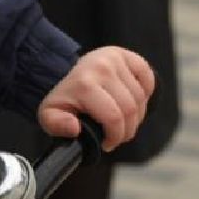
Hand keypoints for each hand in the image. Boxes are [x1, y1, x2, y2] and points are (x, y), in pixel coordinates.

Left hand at [38, 47, 154, 151]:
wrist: (63, 73)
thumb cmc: (63, 100)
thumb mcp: (50, 116)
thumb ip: (57, 125)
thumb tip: (74, 128)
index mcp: (84, 84)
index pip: (114, 118)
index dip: (115, 136)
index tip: (107, 143)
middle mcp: (102, 67)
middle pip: (130, 109)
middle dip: (127, 130)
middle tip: (117, 135)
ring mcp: (116, 59)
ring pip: (141, 98)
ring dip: (136, 116)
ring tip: (122, 121)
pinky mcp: (127, 55)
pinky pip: (149, 80)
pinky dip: (145, 95)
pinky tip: (131, 101)